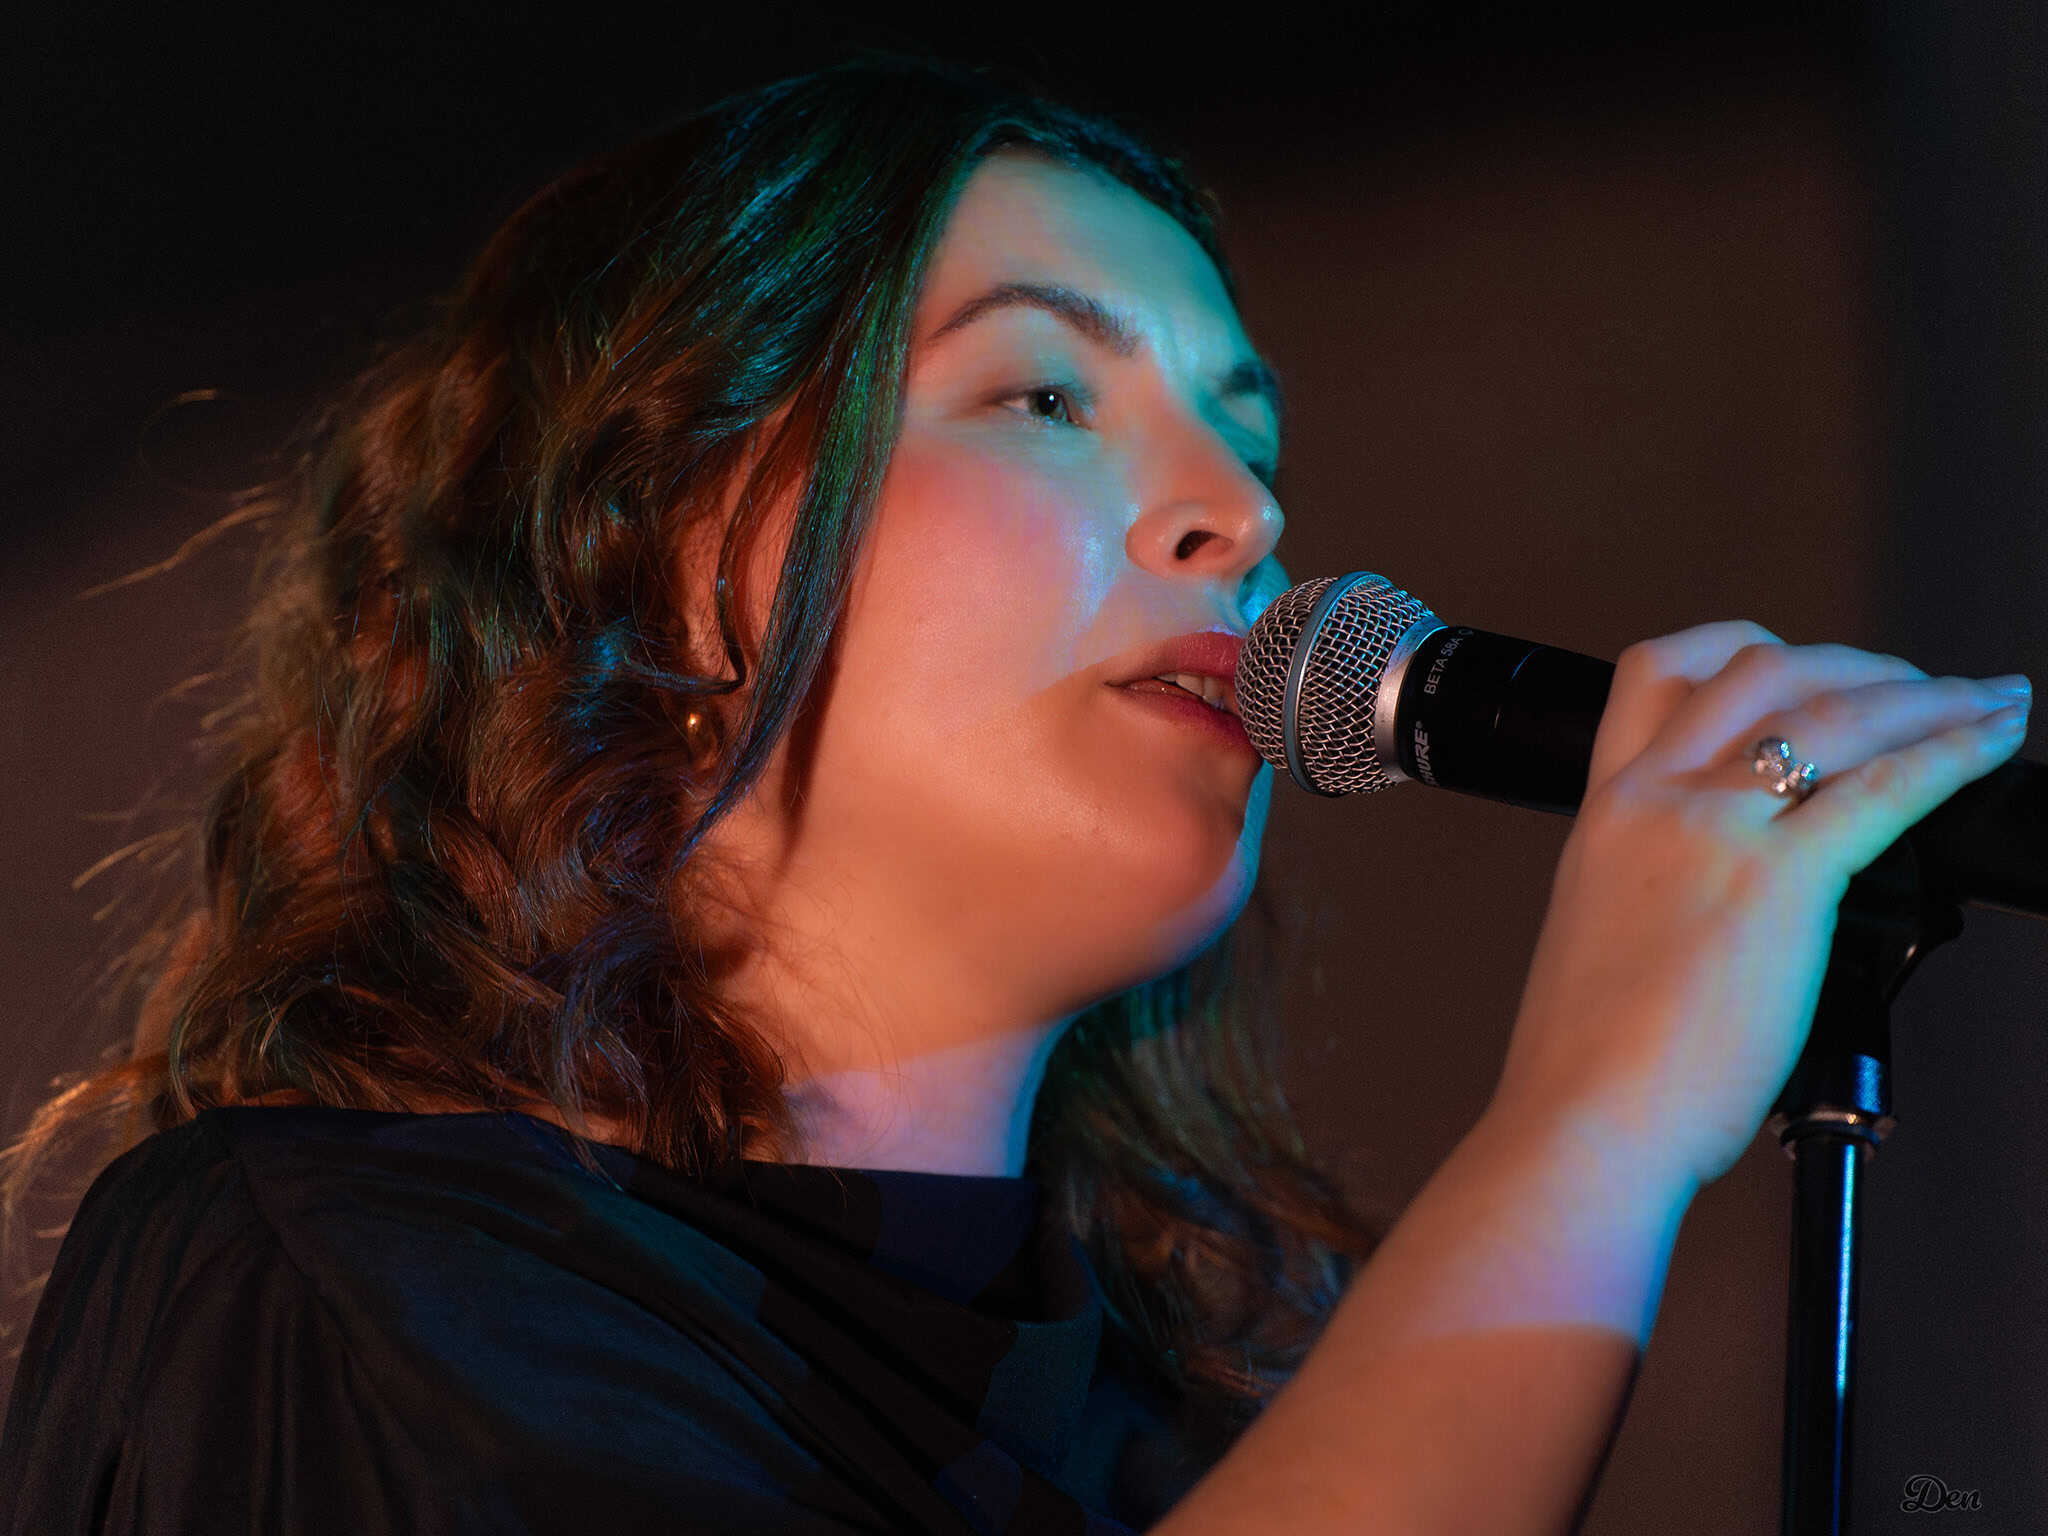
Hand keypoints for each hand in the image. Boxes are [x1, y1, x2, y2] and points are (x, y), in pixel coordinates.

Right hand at [1492, 621, 2030, 1189]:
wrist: (1584, 1116)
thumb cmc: (1589, 1060)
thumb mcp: (1602, 935)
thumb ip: (1656, 888)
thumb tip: (1718, 902)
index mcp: (1606, 811)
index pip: (1653, 673)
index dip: (1733, 645)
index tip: (1791, 658)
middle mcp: (1655, 799)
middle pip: (1762, 669)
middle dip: (1855, 663)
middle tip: (1913, 683)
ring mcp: (1715, 831)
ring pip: (1835, 713)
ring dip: (1926, 696)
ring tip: (1982, 701)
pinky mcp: (1780, 881)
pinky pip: (1886, 789)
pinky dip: (1954, 753)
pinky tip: (1992, 743)